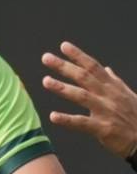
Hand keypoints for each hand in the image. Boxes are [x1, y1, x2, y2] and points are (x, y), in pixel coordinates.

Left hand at [42, 41, 136, 158]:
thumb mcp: (128, 95)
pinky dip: (67, 119)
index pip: (94, 67)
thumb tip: (106, 69)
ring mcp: (105, 111)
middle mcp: (108, 95)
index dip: (79, 55)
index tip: (63, 46)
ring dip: (62, 88)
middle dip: (64, 67)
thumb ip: (114, 81)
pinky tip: (53, 116)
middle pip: (84, 77)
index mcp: (112, 87)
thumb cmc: (135, 116)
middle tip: (46, 58)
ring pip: (81, 96)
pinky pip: (82, 122)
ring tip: (45, 81)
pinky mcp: (103, 128)